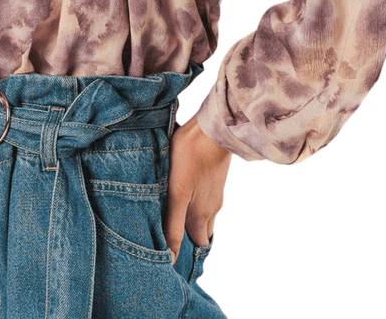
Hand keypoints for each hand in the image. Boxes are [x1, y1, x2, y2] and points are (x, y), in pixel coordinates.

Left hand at [163, 114, 231, 262]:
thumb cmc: (190, 157)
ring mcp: (215, 192)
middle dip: (189, 236)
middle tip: (170, 232)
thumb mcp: (177, 193)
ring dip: (192, 217)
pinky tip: (184, 189)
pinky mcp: (215, 177)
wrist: (213, 128)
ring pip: (204, 214)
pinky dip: (196, 201)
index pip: (197, 244)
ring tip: (173, 211)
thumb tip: (171, 258)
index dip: (185, 251)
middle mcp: (211, 208)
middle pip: (201, 232)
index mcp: (200, 215)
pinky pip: (206, 197)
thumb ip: (173, 226)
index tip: (171, 252)